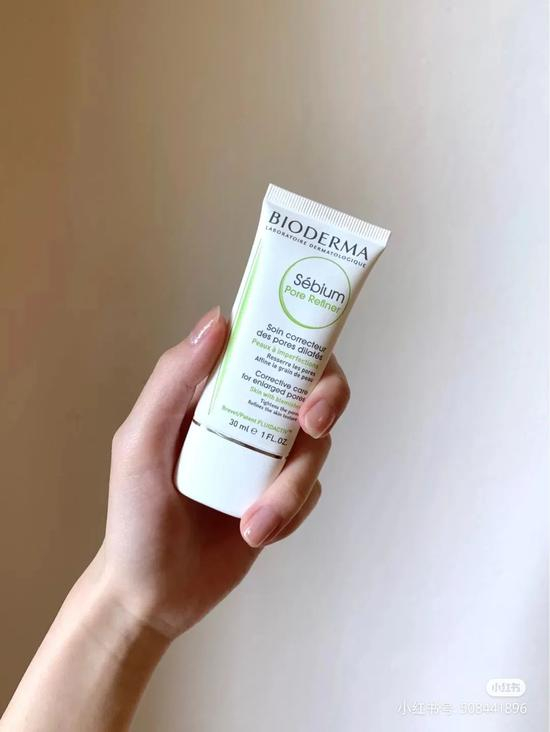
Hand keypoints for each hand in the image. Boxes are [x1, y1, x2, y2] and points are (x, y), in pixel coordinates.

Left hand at [96, 306, 350, 638]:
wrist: (154, 593)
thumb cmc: (134, 515)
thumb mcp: (140, 443)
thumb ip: (172, 381)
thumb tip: (219, 320)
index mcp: (212, 393)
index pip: (265, 346)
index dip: (299, 339)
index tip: (308, 358)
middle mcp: (246, 418)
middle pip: (311, 388)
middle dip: (324, 401)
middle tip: (310, 425)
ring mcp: (268, 459)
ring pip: (316, 447)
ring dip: (292, 486)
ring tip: (253, 524)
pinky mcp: (283, 497)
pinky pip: (312, 492)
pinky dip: (292, 511)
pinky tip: (257, 533)